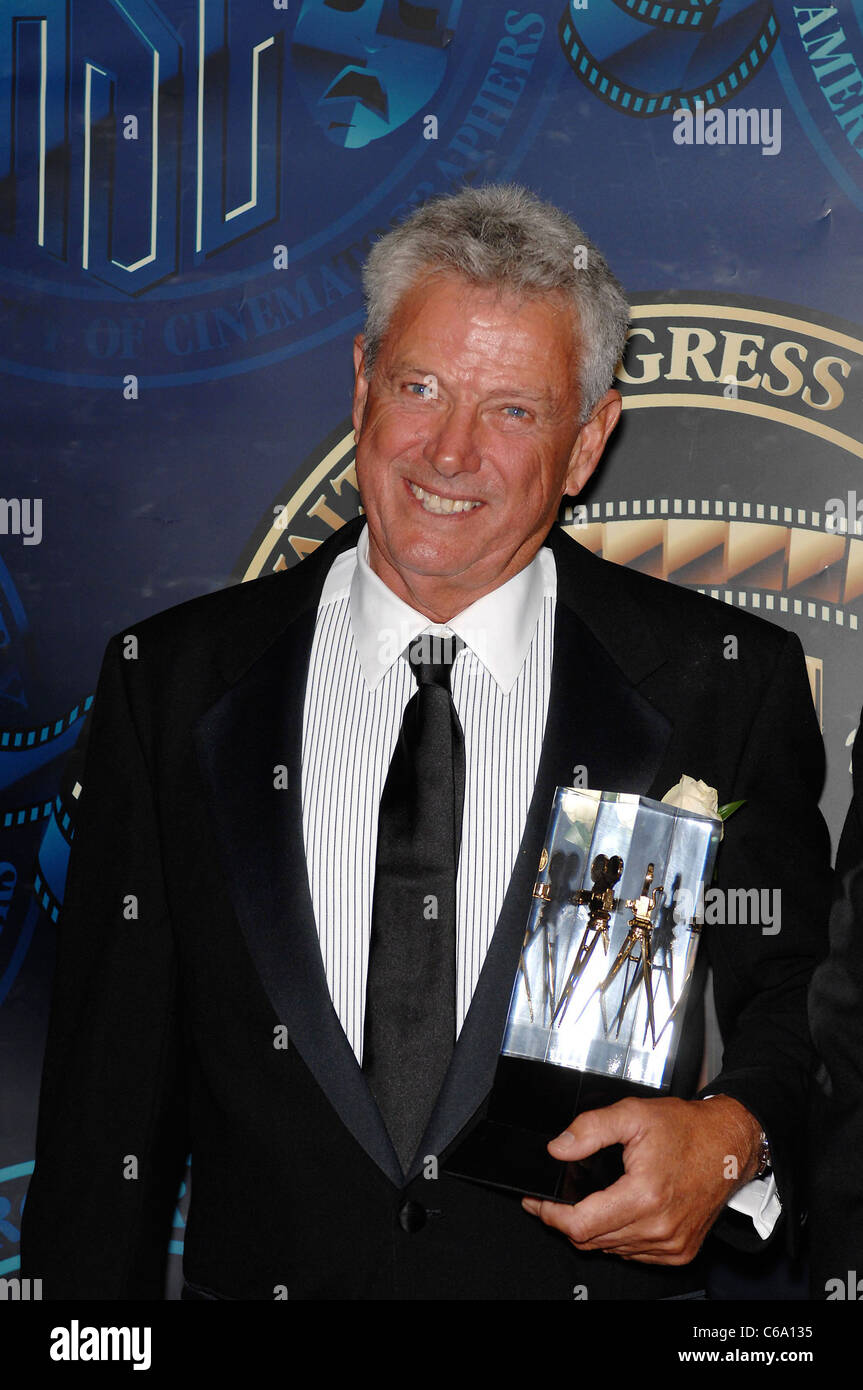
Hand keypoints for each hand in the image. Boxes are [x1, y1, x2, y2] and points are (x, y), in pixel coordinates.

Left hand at [522, 1094, 761, 1263]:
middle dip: (565, 1220)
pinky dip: (618, 1237)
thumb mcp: (633, 1114)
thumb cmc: (686, 1129)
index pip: (580, 1225)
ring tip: (587, 1201)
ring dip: (593, 1229)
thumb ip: (591, 1129)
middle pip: (591, 1240)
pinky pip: (634, 1253)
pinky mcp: (679, 1251)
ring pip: (610, 1249)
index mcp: (645, 1196)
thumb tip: (558, 1148)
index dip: (551, 1215)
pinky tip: (617, 1212)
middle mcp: (659, 1227)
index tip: (537, 1201)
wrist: (729, 1145)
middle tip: (555, 1198)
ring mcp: (670, 1244)